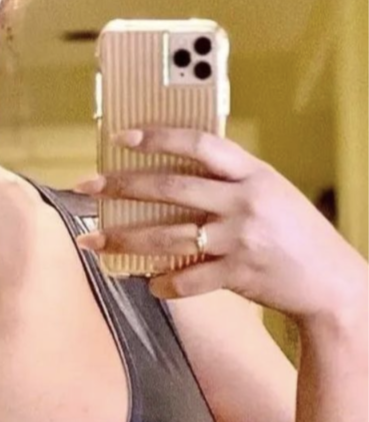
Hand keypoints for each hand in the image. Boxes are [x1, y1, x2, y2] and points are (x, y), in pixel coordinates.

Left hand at [72, 127, 368, 321]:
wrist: (332, 282)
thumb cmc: (297, 236)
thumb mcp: (272, 194)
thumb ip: (231, 184)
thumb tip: (175, 179)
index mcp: (253, 173)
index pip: (199, 143)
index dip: (157, 137)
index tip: (120, 138)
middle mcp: (244, 201)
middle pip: (170, 187)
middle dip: (122, 186)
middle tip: (87, 187)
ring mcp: (240, 238)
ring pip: (167, 236)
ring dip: (124, 240)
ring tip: (93, 242)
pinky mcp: (238, 274)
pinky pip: (187, 280)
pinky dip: (164, 284)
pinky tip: (149, 284)